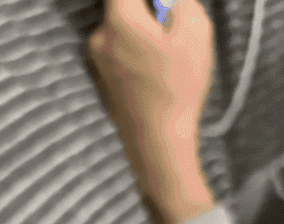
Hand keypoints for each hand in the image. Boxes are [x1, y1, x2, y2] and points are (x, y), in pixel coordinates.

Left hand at [86, 0, 216, 223]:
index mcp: (117, 19)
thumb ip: (178, 0)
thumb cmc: (176, 87)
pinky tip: (154, 68)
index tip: (160, 6)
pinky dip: (135, 48)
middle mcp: (98, 38)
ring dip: (142, 29)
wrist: (156, 142)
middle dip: (146, 9)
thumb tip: (164, 0)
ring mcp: (95, 61)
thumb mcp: (194, 29)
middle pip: (121, 4)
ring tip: (164, 51)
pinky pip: (118, 49)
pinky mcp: (101, 79)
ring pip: (121, 27)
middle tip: (168, 26)